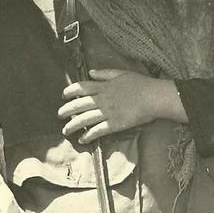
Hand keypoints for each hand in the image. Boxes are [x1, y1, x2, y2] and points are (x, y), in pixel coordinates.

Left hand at [58, 70, 182, 143]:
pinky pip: (98, 131)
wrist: (154, 97)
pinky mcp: (115, 124)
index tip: (63, 95)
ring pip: (85, 119)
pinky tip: (82, 139)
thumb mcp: (121, 73)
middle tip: (59, 115)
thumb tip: (91, 72)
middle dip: (66, 110)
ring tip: (65, 130)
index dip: (70, 92)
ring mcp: (108, 113)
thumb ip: (105, 74)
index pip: (82, 88)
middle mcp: (103, 99)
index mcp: (104, 86)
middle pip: (79, 105)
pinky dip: (89, 135)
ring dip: (73, 125)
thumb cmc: (141, 84)